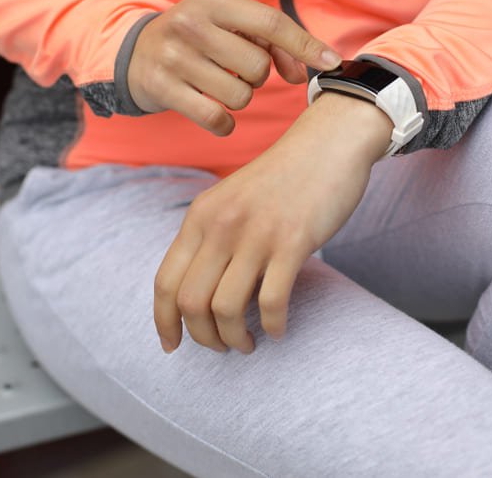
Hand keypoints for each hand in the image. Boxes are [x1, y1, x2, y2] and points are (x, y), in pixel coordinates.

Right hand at [127, 0, 342, 134]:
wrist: (133, 54)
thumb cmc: (198, 38)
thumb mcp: (229, 26)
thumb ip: (273, 43)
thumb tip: (304, 74)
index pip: (270, 23)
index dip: (305, 45)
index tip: (332, 63)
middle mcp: (190, 23)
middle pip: (257, 67)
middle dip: (256, 76)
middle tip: (234, 70)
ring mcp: (173, 57)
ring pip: (240, 95)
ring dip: (238, 98)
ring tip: (218, 84)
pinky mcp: (161, 88)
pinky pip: (216, 119)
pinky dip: (224, 123)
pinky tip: (214, 112)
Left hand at [153, 92, 393, 353]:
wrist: (327, 143)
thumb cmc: (282, 179)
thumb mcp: (230, 200)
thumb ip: (210, 237)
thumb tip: (195, 291)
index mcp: (200, 216)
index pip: (165, 282)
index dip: (164, 322)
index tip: (172, 346)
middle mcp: (221, 225)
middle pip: (191, 303)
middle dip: (203, 337)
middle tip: (223, 346)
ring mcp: (257, 234)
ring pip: (227, 308)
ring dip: (236, 338)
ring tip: (250, 343)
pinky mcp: (293, 242)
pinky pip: (272, 301)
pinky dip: (273, 326)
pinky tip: (279, 330)